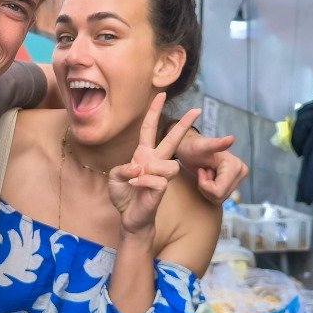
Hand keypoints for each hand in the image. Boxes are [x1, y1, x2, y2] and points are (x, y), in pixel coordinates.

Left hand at [108, 94, 199, 235]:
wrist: (130, 217)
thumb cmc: (124, 195)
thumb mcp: (115, 177)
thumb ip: (123, 169)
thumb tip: (139, 167)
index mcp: (143, 154)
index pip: (149, 128)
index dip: (154, 111)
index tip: (161, 94)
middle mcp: (154, 161)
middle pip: (172, 139)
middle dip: (184, 124)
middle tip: (197, 110)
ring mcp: (160, 174)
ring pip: (167, 164)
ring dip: (148, 171)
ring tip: (135, 180)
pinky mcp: (162, 188)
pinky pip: (156, 179)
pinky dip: (143, 182)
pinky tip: (136, 187)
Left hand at [175, 119, 247, 205]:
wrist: (190, 148)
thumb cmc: (192, 147)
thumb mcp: (201, 147)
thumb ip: (215, 144)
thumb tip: (231, 139)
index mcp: (236, 165)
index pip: (218, 191)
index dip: (204, 184)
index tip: (201, 170)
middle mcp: (241, 172)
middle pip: (220, 196)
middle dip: (206, 187)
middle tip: (202, 171)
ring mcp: (238, 179)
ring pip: (219, 198)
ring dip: (206, 188)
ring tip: (204, 173)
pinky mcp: (232, 184)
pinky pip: (218, 197)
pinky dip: (208, 190)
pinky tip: (207, 177)